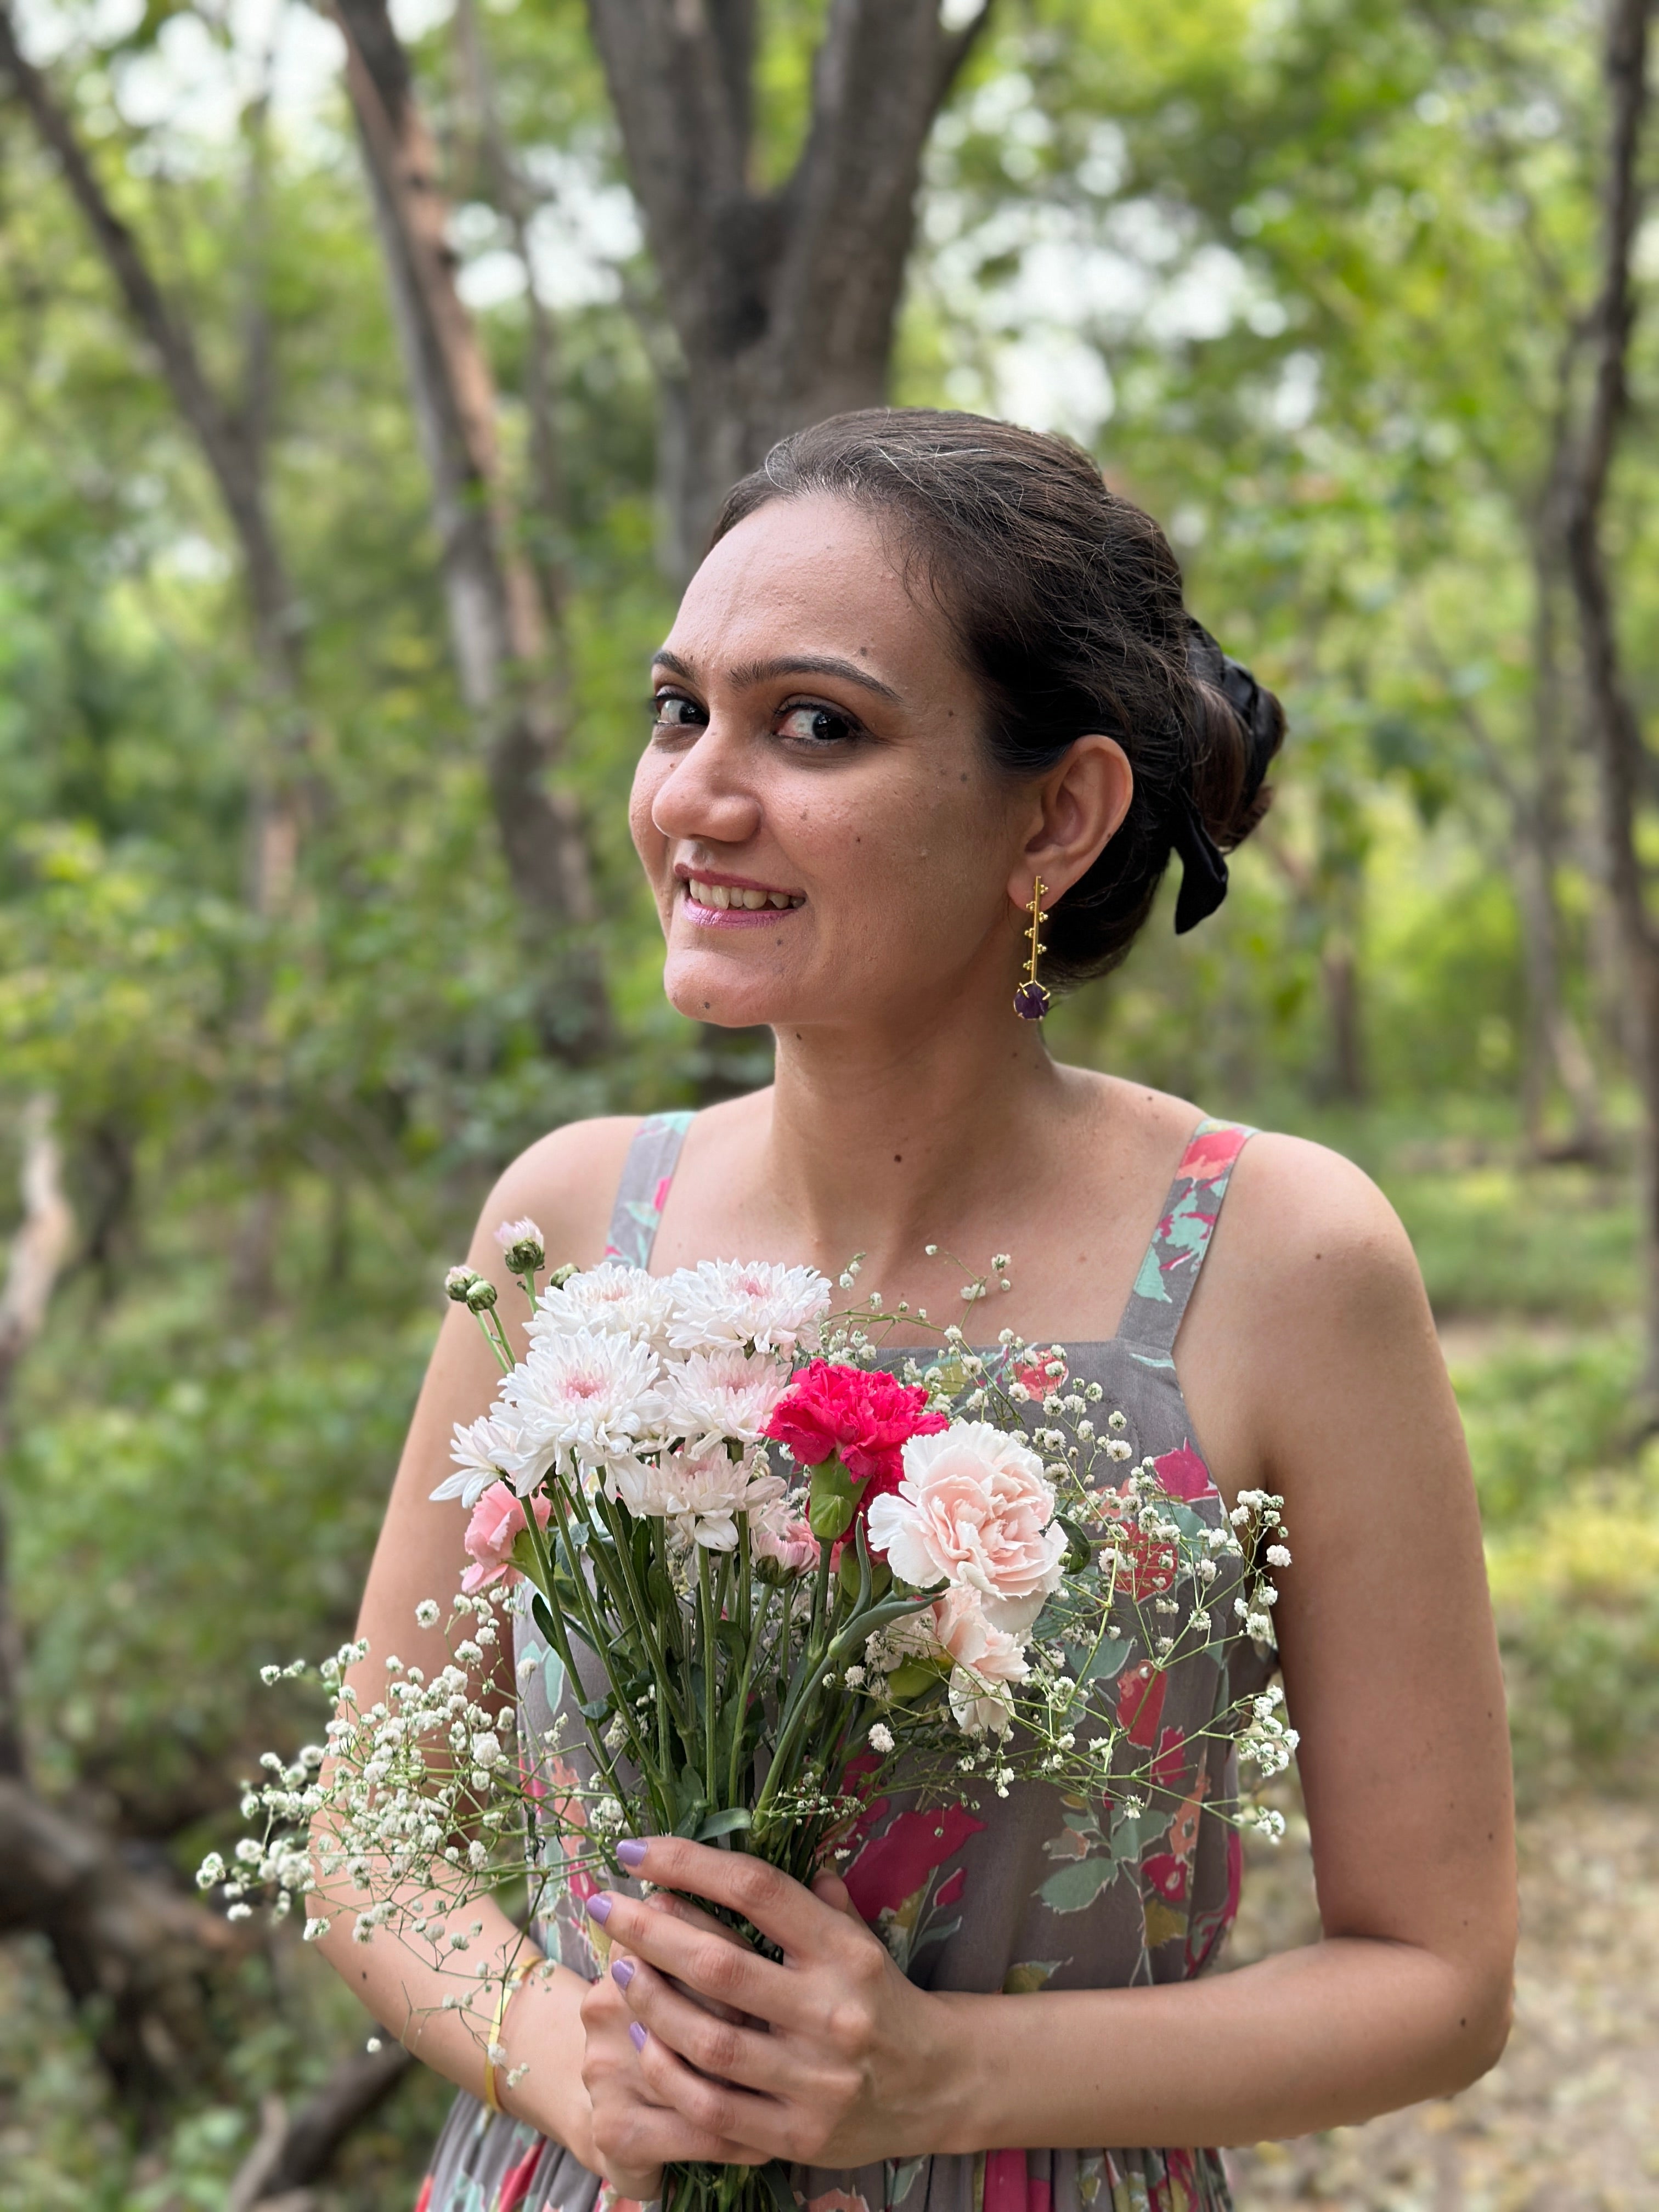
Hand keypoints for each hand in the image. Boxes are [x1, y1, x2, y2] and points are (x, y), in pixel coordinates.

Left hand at [583, 1836, 970, 2171]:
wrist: (940, 2085)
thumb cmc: (884, 1997)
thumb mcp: (860, 1936)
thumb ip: (811, 1896)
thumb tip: (754, 1841)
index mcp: (845, 1951)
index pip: (757, 1890)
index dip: (690, 1863)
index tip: (634, 1848)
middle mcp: (831, 2012)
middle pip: (720, 1964)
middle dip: (649, 1929)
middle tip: (604, 1903)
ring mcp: (815, 2080)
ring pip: (709, 2041)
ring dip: (650, 2001)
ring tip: (617, 1968)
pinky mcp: (798, 2134)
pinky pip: (714, 2108)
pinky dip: (669, 2073)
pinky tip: (641, 2040)